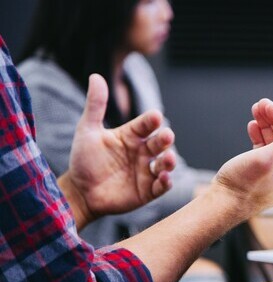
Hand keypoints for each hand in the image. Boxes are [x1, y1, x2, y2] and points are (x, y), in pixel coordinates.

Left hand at [58, 74, 175, 228]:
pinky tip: (164, 178)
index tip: (155, 116)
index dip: (151, 120)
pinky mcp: (148, 190)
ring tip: (168, 159)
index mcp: (131, 136)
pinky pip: (161, 186)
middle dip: (165, 139)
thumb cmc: (84, 160)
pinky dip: (166, 182)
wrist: (79, 192)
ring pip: (165, 163)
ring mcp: (146, 171)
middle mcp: (142, 152)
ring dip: (169, 161)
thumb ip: (95, 105)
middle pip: (159, 143)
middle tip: (166, 136)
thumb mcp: (87, 131)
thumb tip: (95, 76)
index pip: (146, 124)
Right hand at [211, 98, 272, 214]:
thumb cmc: (242, 187)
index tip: (267, 105)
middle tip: (259, 105)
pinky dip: (261, 136)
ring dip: (267, 125)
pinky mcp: (266, 174)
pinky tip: (253, 127)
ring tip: (255, 112)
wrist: (221, 206)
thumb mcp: (266, 159)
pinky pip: (268, 150)